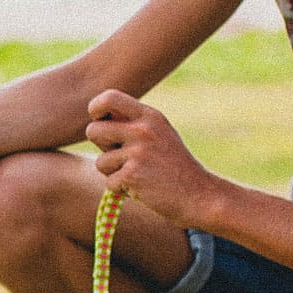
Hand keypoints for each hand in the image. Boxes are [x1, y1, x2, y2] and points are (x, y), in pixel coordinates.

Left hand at [85, 90, 222, 227]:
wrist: (199, 195)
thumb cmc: (174, 166)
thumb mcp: (159, 134)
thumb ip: (132, 124)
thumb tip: (97, 117)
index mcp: (149, 116)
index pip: (109, 97)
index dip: (96, 109)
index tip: (100, 121)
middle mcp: (142, 130)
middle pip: (93, 130)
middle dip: (101, 146)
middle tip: (121, 156)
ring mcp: (137, 153)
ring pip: (100, 162)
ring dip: (114, 173)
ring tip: (139, 174)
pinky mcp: (132, 175)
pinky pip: (109, 183)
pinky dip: (121, 190)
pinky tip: (142, 188)